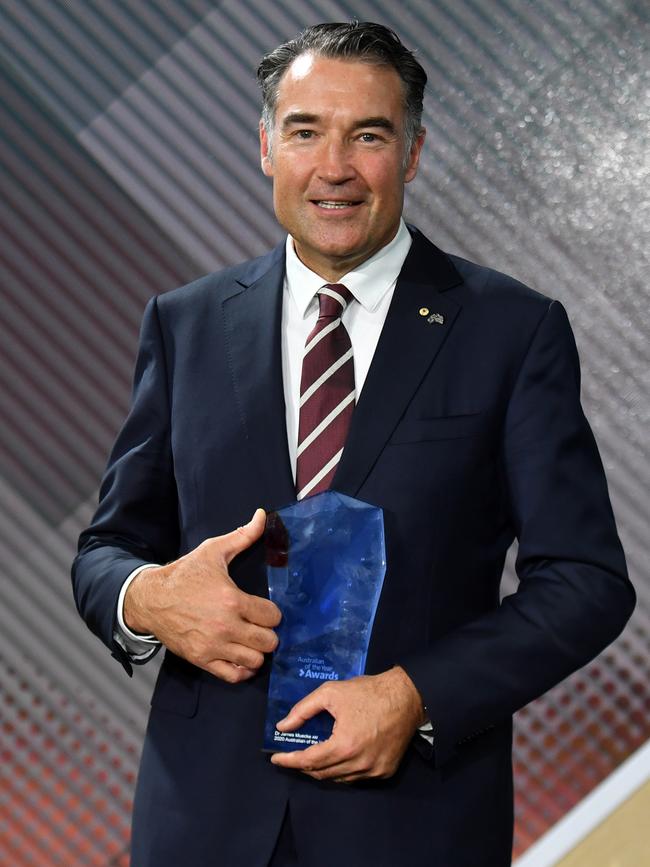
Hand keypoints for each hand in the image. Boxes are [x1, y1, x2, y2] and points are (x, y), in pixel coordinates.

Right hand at [123, 509, 280, 682]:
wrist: (151, 598)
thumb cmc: (185, 574)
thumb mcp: (213, 551)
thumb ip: (242, 536)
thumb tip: (263, 516)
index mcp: (232, 600)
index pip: (272, 616)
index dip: (273, 613)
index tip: (265, 610)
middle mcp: (225, 626)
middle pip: (268, 642)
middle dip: (268, 634)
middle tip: (260, 627)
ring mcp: (213, 646)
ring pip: (254, 661)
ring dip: (257, 652)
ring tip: (250, 641)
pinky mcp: (202, 659)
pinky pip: (233, 675)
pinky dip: (242, 670)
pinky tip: (240, 657)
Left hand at [270, 666, 425, 782]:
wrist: (406, 696)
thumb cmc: (367, 692)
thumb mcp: (331, 693)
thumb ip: (303, 710)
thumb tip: (283, 726)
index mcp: (344, 745)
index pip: (309, 761)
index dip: (289, 761)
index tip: (276, 759)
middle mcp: (358, 764)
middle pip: (322, 774)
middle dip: (303, 766)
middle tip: (292, 755)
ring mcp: (373, 771)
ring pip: (338, 779)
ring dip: (322, 770)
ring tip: (313, 756)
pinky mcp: (385, 772)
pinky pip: (356, 778)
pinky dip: (342, 771)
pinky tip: (338, 757)